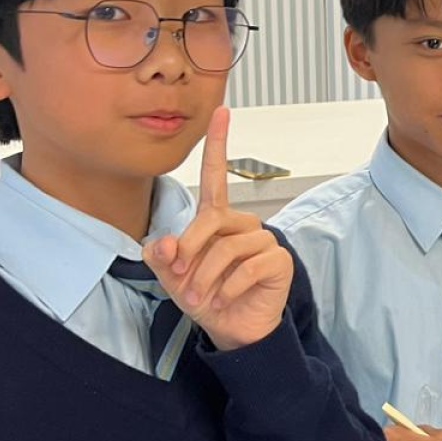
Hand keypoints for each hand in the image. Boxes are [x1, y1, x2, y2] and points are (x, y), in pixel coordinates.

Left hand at [146, 107, 292, 350]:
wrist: (232, 329)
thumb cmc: (205, 295)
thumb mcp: (172, 277)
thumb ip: (162, 257)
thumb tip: (166, 243)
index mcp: (217, 219)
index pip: (217, 175)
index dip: (219, 143)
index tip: (222, 111)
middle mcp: (242, 223)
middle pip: (211, 221)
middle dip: (189, 251)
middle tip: (180, 279)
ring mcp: (264, 240)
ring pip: (227, 247)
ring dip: (206, 277)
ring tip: (202, 297)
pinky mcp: (279, 260)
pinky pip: (248, 266)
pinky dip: (229, 287)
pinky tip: (226, 298)